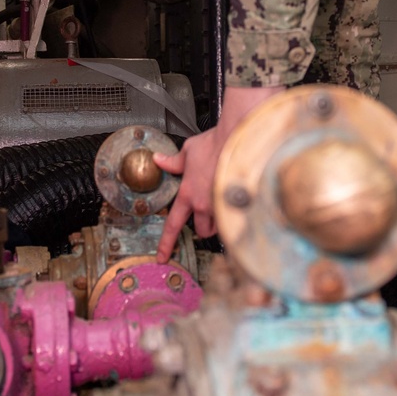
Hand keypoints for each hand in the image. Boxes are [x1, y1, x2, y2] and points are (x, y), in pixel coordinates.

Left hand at [154, 85, 283, 260]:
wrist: (237, 138)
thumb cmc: (215, 143)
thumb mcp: (188, 151)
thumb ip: (174, 162)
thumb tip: (160, 160)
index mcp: (188, 193)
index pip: (173, 225)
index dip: (166, 243)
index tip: (162, 256)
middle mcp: (203, 204)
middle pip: (200, 230)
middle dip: (203, 226)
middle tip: (205, 215)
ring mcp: (221, 205)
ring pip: (218, 225)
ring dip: (218, 221)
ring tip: (221, 205)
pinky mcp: (236, 203)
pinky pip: (233, 216)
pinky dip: (232, 211)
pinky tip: (234, 198)